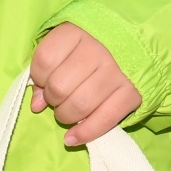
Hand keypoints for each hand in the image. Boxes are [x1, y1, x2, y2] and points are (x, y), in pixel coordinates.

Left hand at [29, 23, 141, 145]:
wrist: (133, 44)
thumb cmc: (88, 47)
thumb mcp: (63, 47)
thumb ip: (45, 71)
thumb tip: (38, 104)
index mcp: (77, 31)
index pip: (45, 60)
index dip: (39, 77)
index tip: (45, 79)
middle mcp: (98, 49)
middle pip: (60, 86)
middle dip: (53, 99)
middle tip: (58, 98)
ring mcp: (117, 71)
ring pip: (79, 105)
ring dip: (66, 116)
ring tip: (67, 112)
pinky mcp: (132, 92)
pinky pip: (105, 119)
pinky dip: (85, 133)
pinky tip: (73, 138)